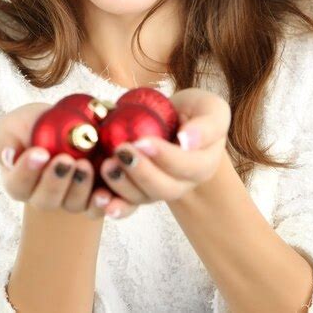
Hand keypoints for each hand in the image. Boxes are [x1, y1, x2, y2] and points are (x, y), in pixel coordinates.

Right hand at [0, 102, 117, 218]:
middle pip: (46, 199)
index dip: (27, 171)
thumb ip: (3, 140)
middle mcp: (42, 197)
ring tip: (85, 166)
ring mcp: (68, 199)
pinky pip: (95, 209)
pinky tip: (105, 193)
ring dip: (79, 187)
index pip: (18, 184)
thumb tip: (8, 156)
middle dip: (56, 181)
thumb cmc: (32, 125)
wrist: (66, 125)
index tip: (39, 152)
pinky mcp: (91, 197)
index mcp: (18, 182)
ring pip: (72, 204)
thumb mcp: (11, 126)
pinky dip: (100, 204)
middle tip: (66, 160)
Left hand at [98, 88, 230, 218]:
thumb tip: (187, 141)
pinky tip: (102, 200)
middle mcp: (185, 182)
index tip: (142, 141)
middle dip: (140, 172)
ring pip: (144, 197)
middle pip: (165, 189)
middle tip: (120, 151)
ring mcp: (162, 188)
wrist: (177, 117)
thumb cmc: (196, 109)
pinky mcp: (141, 189)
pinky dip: (116, 205)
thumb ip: (207, 124)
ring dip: (123, 185)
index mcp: (205, 164)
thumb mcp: (210, 108)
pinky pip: (129, 203)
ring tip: (107, 166)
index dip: (165, 157)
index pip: (188, 167)